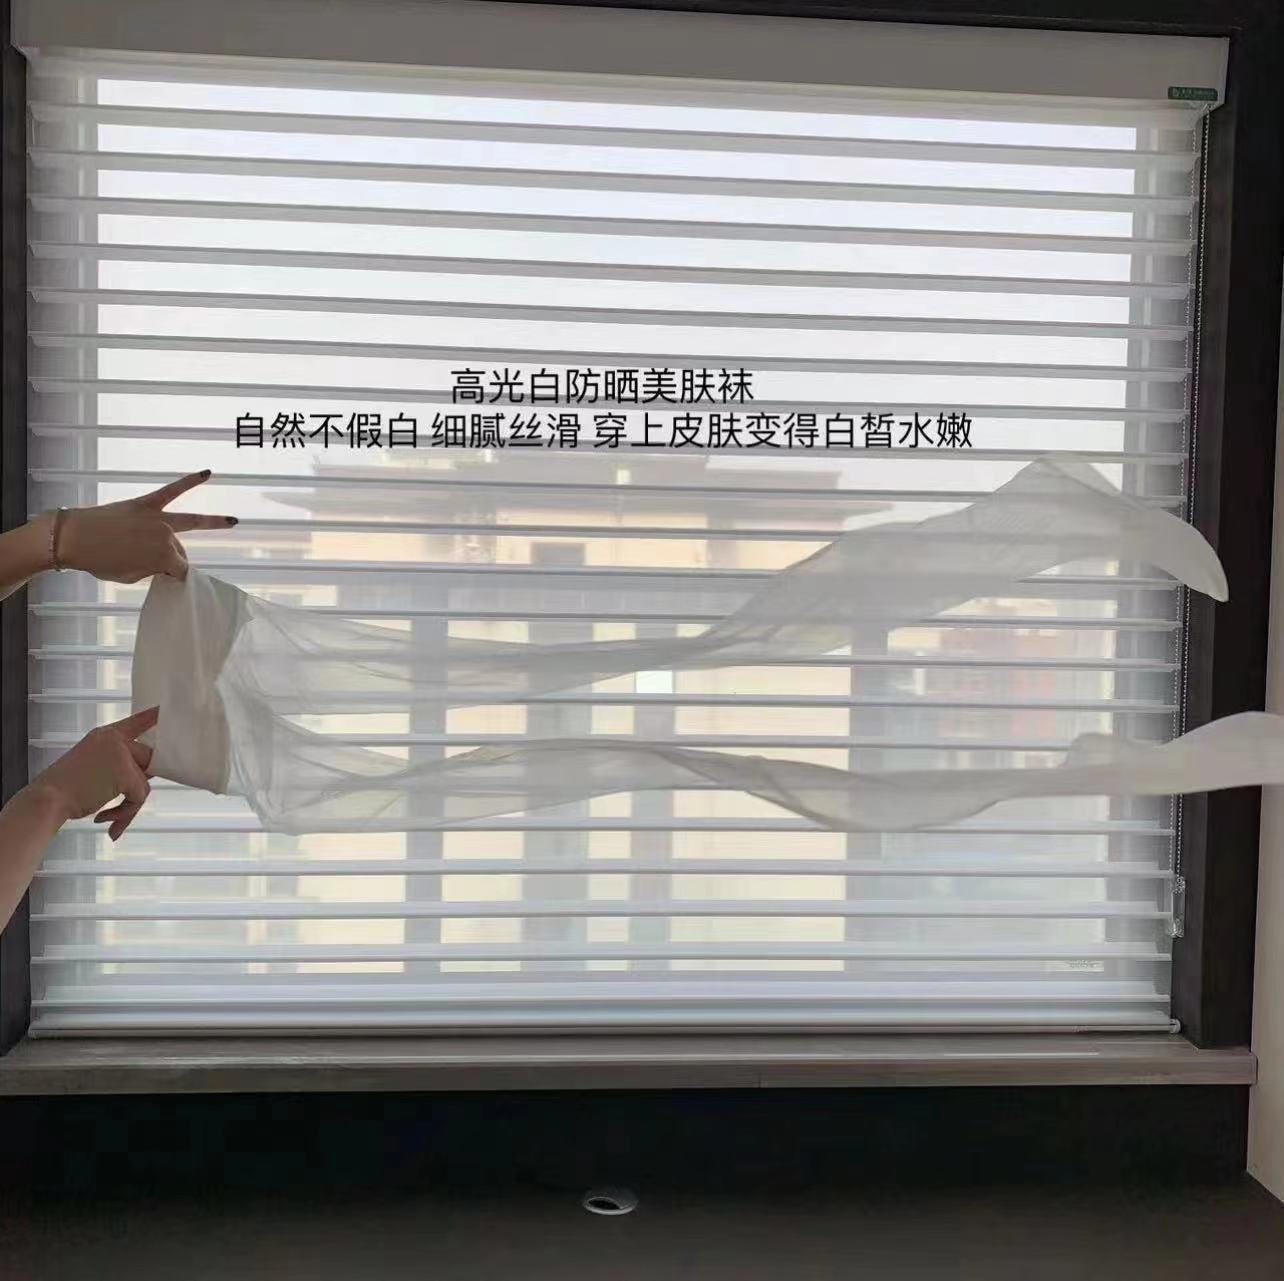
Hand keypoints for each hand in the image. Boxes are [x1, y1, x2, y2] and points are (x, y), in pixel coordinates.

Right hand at [27, 707, 158, 840]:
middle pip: (149, 760)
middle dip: (140, 783)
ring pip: (144, 782)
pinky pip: (139, 796)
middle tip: (126, 801)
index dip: (153, 716)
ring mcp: (121, 754)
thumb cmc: (66, 788)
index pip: (136, 722)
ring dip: (130, 804)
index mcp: (105, 735)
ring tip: (108, 814)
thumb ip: (120, 763)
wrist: (48, 799)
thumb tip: (148, 774)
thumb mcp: (95, 765)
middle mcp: (115, 740)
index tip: (166, 708)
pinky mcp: (125, 773)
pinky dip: (125, 812)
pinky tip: (103, 817)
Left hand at [53, 471, 236, 582]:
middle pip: (180, 551)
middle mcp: (167, 537)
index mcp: (163, 559)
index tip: (166, 580)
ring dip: (214, 522)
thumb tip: (159, 563)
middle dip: (175, 559)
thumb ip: (149, 569)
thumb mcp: (128, 575)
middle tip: (163, 567)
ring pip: (190, 521)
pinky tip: (206, 473)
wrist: (73, 538)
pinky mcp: (147, 504)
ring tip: (232, 521)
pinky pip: (172, 490)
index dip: (173, 576)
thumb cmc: (99, 562)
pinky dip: (190, 481)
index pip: (178, 569)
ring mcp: (158, 519)